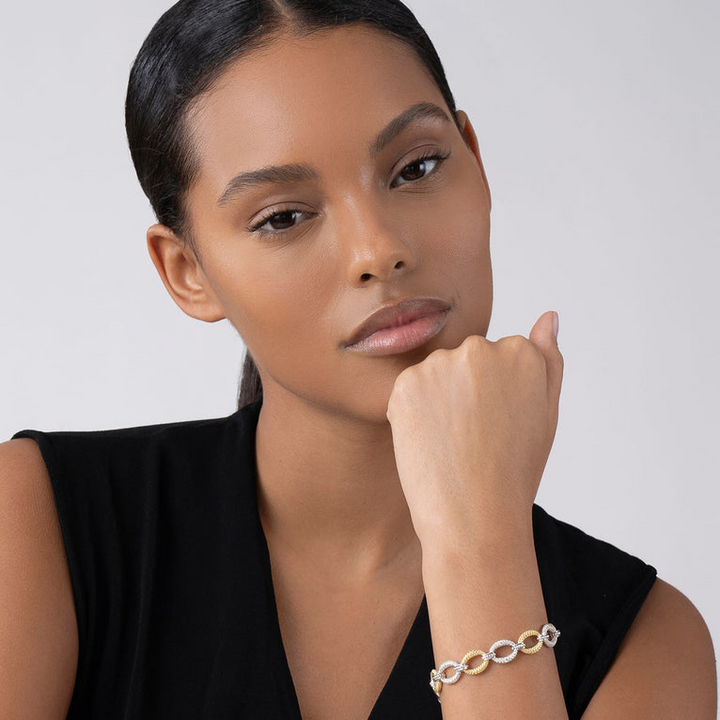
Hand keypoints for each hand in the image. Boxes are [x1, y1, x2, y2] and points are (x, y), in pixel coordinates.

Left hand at [386, 311, 562, 546]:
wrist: (474, 516)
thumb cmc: (515, 470)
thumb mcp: (547, 413)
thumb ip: (548, 358)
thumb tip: (549, 317)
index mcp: (519, 350)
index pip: (498, 358)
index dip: (496, 395)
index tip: (499, 424)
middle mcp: (479, 347)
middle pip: (465, 362)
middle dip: (466, 391)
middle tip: (476, 436)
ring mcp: (439, 364)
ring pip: (434, 375)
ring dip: (438, 400)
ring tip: (453, 441)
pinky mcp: (405, 383)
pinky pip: (408, 391)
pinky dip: (413, 412)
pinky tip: (429, 440)